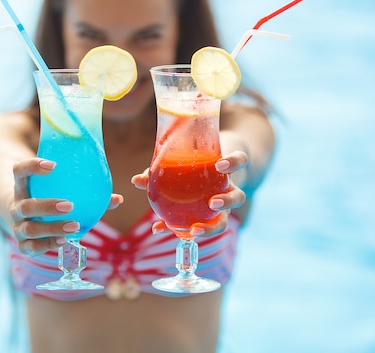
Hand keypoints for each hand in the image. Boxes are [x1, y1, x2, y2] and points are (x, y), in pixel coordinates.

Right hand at [11, 157, 122, 255]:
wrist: (22, 218)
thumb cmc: (46, 198)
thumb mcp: (55, 189)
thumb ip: (83, 191)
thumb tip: (117, 199)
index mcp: (22, 186)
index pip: (19, 170)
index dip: (33, 166)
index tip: (53, 165)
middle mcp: (16, 206)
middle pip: (26, 206)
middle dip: (47, 206)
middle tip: (69, 205)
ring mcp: (17, 227)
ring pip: (30, 229)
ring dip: (52, 228)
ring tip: (74, 226)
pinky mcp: (22, 244)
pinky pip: (32, 247)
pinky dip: (48, 245)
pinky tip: (65, 241)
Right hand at [131, 151, 247, 236]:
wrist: (220, 144)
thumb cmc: (193, 165)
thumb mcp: (176, 173)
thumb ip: (157, 181)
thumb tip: (135, 181)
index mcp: (209, 206)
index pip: (208, 226)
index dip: (201, 232)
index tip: (186, 233)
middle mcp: (223, 198)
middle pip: (223, 220)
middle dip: (211, 228)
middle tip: (195, 227)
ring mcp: (233, 183)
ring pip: (238, 198)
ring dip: (227, 200)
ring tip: (211, 203)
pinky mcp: (240, 162)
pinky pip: (241, 163)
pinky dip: (233, 164)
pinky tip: (220, 164)